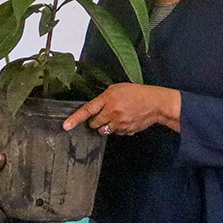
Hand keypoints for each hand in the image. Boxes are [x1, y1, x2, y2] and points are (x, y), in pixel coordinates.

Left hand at [62, 83, 179, 135]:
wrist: (155, 103)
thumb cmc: (137, 93)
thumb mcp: (117, 89)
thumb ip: (103, 99)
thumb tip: (93, 109)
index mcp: (108, 99)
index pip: (87, 110)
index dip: (75, 119)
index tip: (66, 125)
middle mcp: (112, 113)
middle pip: (93, 123)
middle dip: (95, 120)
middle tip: (104, 113)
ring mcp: (119, 124)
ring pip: (103, 130)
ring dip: (106, 125)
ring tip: (116, 116)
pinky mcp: (126, 131)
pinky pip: (115, 133)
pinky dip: (117, 128)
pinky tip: (125, 120)